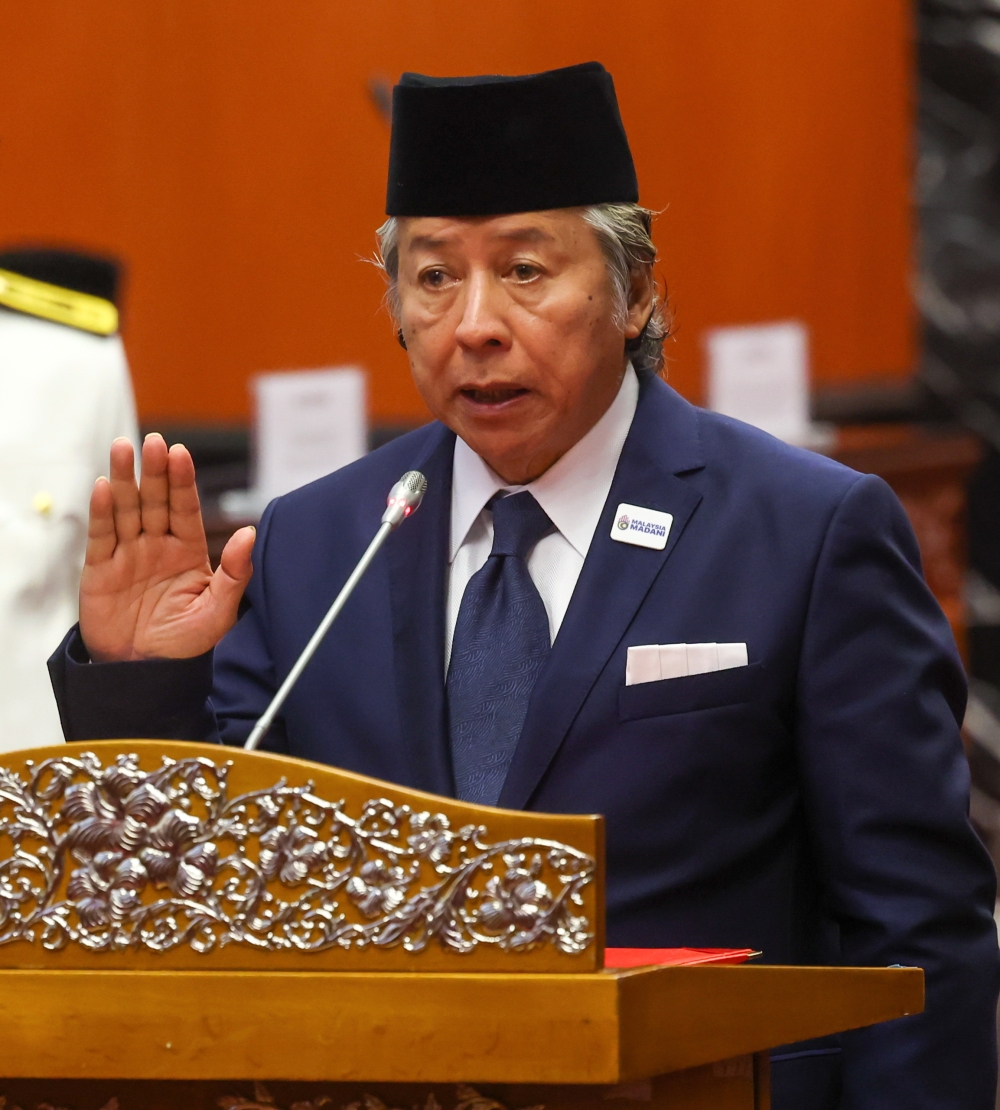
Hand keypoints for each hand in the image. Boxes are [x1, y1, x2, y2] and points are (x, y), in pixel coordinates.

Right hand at [79, 433, 255, 661]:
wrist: (146, 673)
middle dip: (155, 471)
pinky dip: (102, 511)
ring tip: (124, 449)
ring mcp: (129, 554)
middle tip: (154, 442)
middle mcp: (157, 545)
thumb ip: (235, 573)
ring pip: (126, 509)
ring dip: (124, 479)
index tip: (181, 453)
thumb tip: (250, 533)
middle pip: (155, 500)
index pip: (185, 508)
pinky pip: (102, 535)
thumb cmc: (184, 643)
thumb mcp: (218, 611)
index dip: (183, 481)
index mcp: (187, 550)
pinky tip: (103, 486)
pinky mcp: (101, 568)